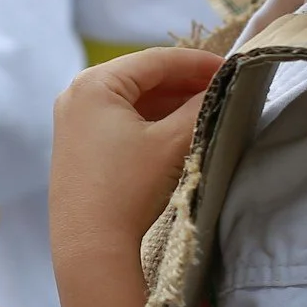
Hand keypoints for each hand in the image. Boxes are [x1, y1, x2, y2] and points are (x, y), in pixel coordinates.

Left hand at [51, 45, 222, 306]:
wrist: (91, 245)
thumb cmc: (128, 188)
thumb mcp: (172, 142)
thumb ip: (200, 106)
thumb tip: (223, 86)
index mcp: (93, 84)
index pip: (155, 60)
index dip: (198, 62)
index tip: (232, 68)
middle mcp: (76, 95)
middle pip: (143, 78)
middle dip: (185, 83)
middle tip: (225, 89)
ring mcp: (74, 122)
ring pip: (134, 101)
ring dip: (171, 103)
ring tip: (209, 109)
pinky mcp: (79, 147)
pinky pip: (122, 121)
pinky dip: (152, 122)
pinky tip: (180, 130)